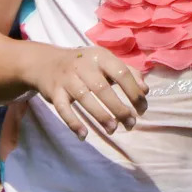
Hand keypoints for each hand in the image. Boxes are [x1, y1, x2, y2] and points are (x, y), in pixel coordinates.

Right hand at [24, 44, 147, 140]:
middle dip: (119, 108)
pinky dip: (73, 123)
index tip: (142, 109)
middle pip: (103, 88)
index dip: (134, 92)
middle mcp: (83, 65)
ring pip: (84, 99)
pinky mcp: (54, 92)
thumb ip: (128, 72)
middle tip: (130, 123)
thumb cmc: (85, 65)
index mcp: (100, 56)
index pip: (121, 73)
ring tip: (113, 129)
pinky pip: (63, 109)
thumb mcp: (106, 62)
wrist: (46, 63)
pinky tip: (84, 135)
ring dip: (101, 116)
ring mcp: (67, 79)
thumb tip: (145, 90)